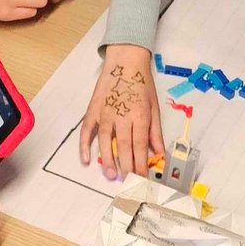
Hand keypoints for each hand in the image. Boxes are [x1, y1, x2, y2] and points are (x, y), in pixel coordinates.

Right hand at [79, 45, 163, 181]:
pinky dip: (84, 145)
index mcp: (139, 116)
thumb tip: (160, 154)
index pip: (140, 146)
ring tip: (111, 175)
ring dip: (108, 160)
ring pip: (106, 141)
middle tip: (128, 184)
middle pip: (124, 147)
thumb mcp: (154, 107)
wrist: (125, 61)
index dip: (141, 166)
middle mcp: (122, 116)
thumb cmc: (141, 84)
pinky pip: (87, 129)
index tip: (143, 180)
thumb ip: (156, 132)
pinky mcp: (94, 109)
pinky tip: (85, 159)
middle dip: (127, 168)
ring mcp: (106, 113)